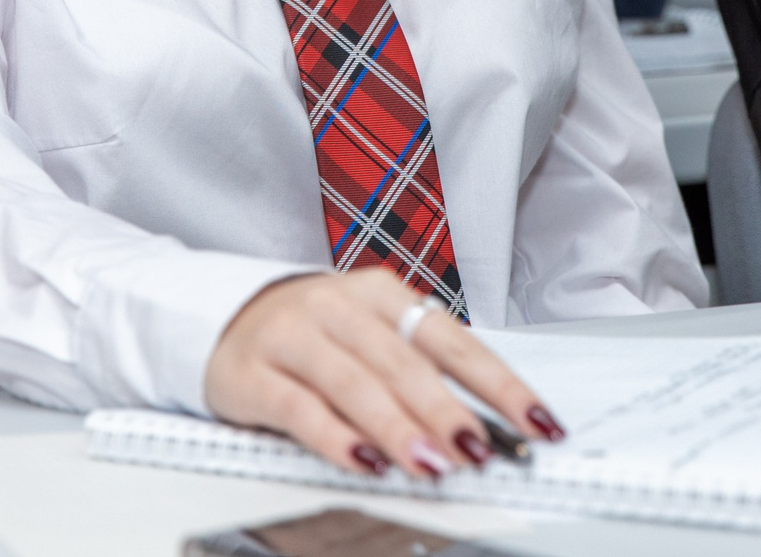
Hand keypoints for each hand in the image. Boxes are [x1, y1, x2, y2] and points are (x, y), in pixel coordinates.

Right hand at [203, 269, 564, 479]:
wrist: (224, 321)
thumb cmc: (315, 338)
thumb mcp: (372, 341)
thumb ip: (422, 378)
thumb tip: (485, 432)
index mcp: (381, 294)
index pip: (452, 340)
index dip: (498, 383)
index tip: (536, 423)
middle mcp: (338, 307)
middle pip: (403, 362)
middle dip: (446, 410)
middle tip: (480, 451)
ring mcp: (292, 336)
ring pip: (354, 383)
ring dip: (398, 427)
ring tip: (431, 465)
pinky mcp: (251, 373)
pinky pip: (298, 407)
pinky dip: (334, 437)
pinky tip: (363, 461)